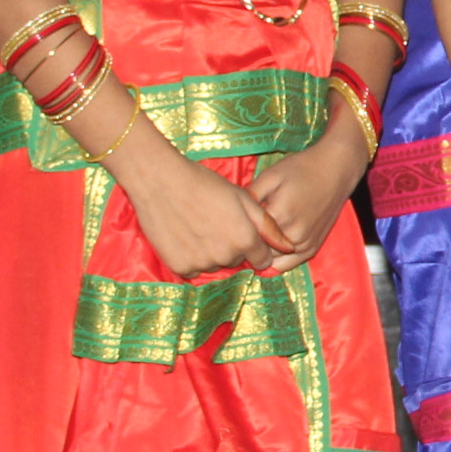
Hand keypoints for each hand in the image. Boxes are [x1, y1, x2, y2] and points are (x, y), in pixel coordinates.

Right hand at [126, 155, 292, 276]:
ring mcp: (201, 264)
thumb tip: (290, 247)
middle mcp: (225, 257)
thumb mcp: (243, 198)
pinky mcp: (180, 267)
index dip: (255, 246)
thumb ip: (268, 226)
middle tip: (218, 223)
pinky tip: (186, 236)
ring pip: (215, 265)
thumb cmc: (204, 184)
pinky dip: (193, 257)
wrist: (161, 181)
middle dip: (233, 247)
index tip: (242, 231)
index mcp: (245, 240)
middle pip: (237, 261)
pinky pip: (194, 270)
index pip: (261, 259)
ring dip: (212, 253)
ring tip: (200, 226)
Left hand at [246, 134, 364, 270]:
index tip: (231, 225)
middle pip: (258, 250)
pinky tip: (268, 249)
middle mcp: (292, 234)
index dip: (237, 229)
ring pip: (272, 261)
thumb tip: (233, 212)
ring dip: (261, 253)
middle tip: (240, 233)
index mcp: (279, 214)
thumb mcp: (271, 175)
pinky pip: (288, 264)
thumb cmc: (301, 168)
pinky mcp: (313, 247)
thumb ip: (250, 195)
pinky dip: (276, 260)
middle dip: (248, 243)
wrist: (335, 169)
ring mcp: (304, 243)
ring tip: (254, 241)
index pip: (247, 233)